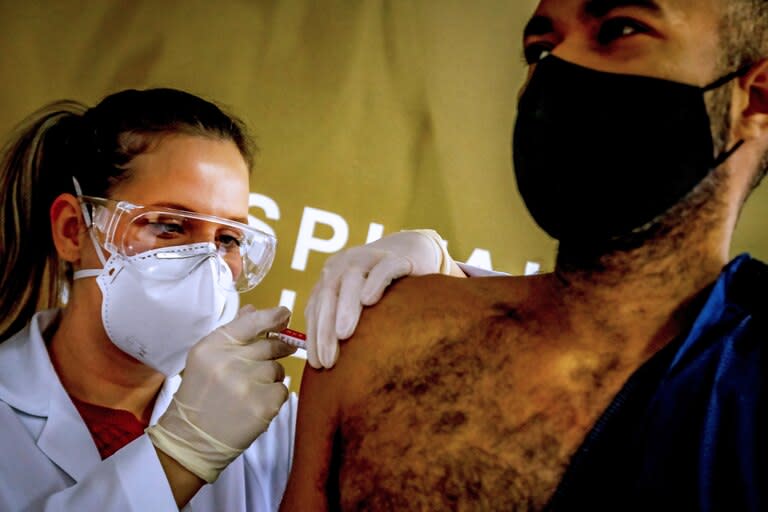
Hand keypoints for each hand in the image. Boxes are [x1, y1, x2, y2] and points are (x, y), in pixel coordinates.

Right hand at [146, 305, 296, 482]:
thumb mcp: (206, 358)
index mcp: (213, 346)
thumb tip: (255, 309)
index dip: (273, 316)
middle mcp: (230, 362)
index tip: (284, 314)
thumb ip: (232, 332)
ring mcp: (248, 384)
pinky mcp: (263, 406)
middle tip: (273, 357)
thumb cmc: (200, 395)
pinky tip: (254, 404)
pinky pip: (282, 390)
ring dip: (271, 377)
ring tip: (250, 390)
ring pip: (278, 369)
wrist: (191, 439)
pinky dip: (273, 397)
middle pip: (270, 345)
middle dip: (277, 349)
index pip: (252, 321)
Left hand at [304, 229, 458, 368]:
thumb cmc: (384, 289)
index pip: (316, 306)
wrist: (415, 253)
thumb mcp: (358, 304)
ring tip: (343, 334)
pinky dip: (374, 282)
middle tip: (328, 359)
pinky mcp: (397, 257)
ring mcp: (370, 257)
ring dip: (346, 307)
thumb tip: (328, 365)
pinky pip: (383, 268)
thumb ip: (342, 322)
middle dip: (325, 328)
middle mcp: (345, 263)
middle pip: (329, 294)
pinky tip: (369, 301)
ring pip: (352, 278)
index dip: (314, 335)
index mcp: (332, 276)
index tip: (318, 365)